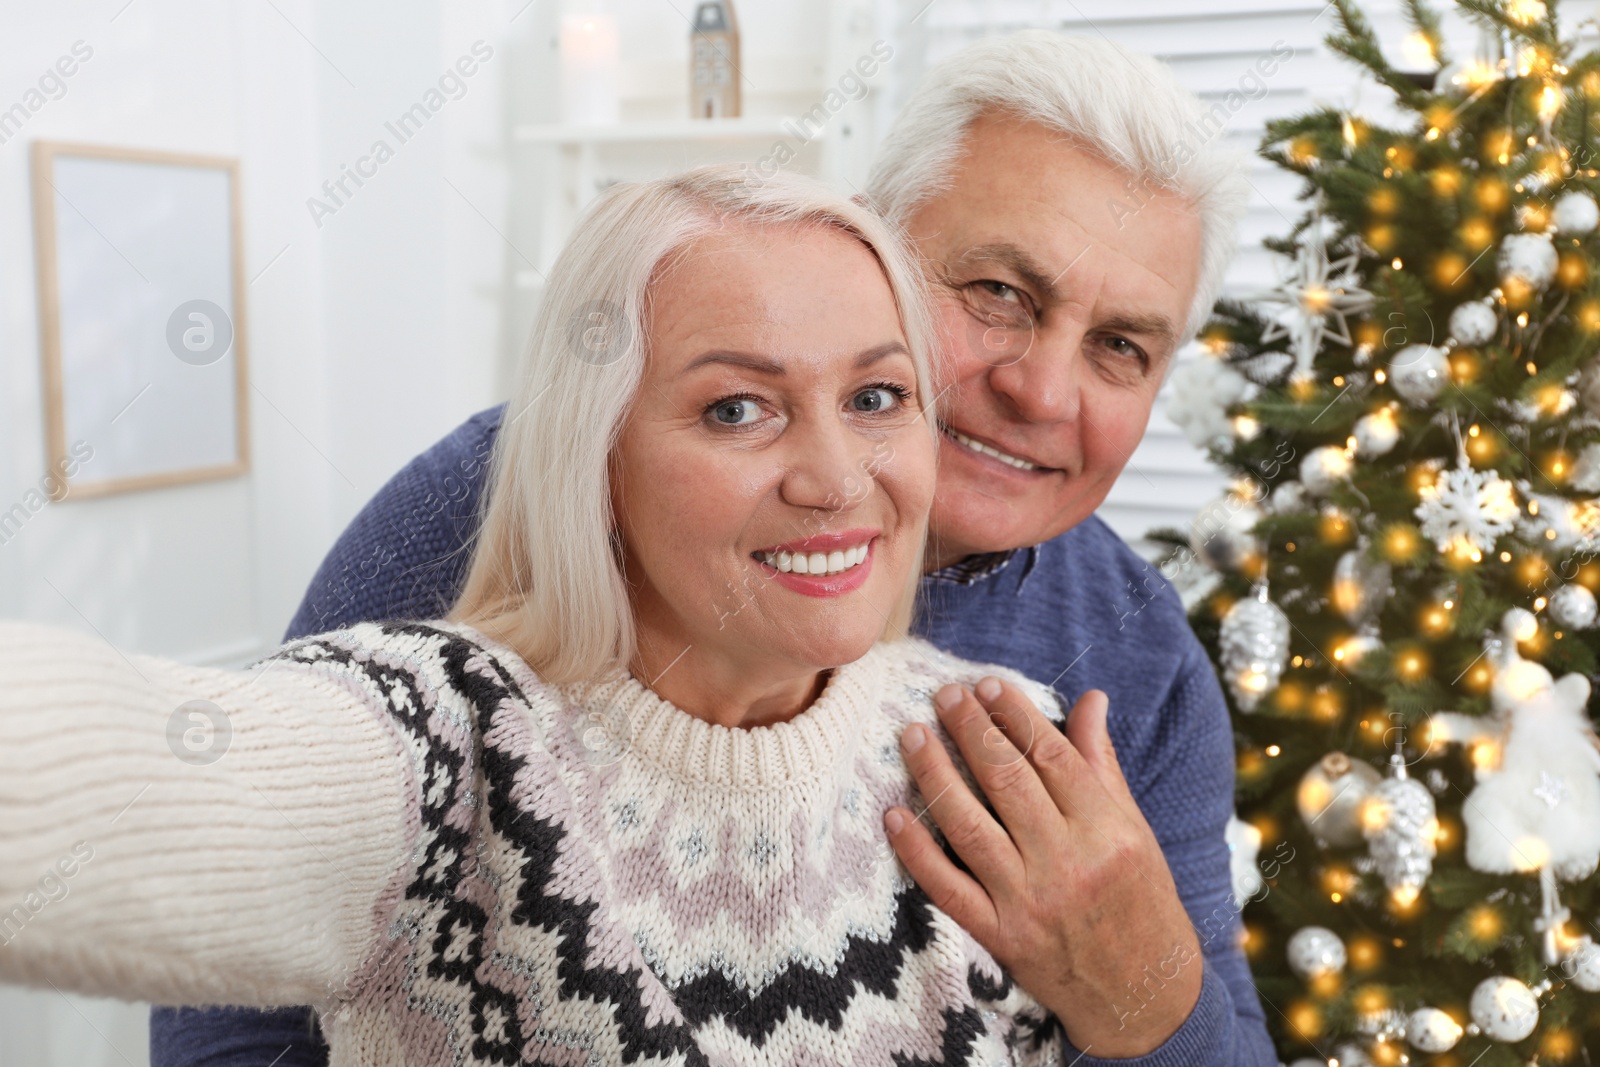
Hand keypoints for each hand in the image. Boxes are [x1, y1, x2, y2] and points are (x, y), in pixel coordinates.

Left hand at [882, 677, 1201, 1057]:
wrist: (1145, 995)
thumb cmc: (1141, 900)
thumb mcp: (1133, 829)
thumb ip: (1101, 763)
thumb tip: (1090, 698)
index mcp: (1106, 830)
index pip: (1051, 756)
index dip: (1014, 715)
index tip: (986, 685)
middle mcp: (1067, 863)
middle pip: (1006, 781)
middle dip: (970, 730)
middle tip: (944, 696)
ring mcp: (1029, 902)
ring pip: (969, 825)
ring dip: (935, 774)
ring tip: (913, 735)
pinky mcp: (1000, 936)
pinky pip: (947, 887)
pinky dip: (916, 850)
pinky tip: (893, 814)